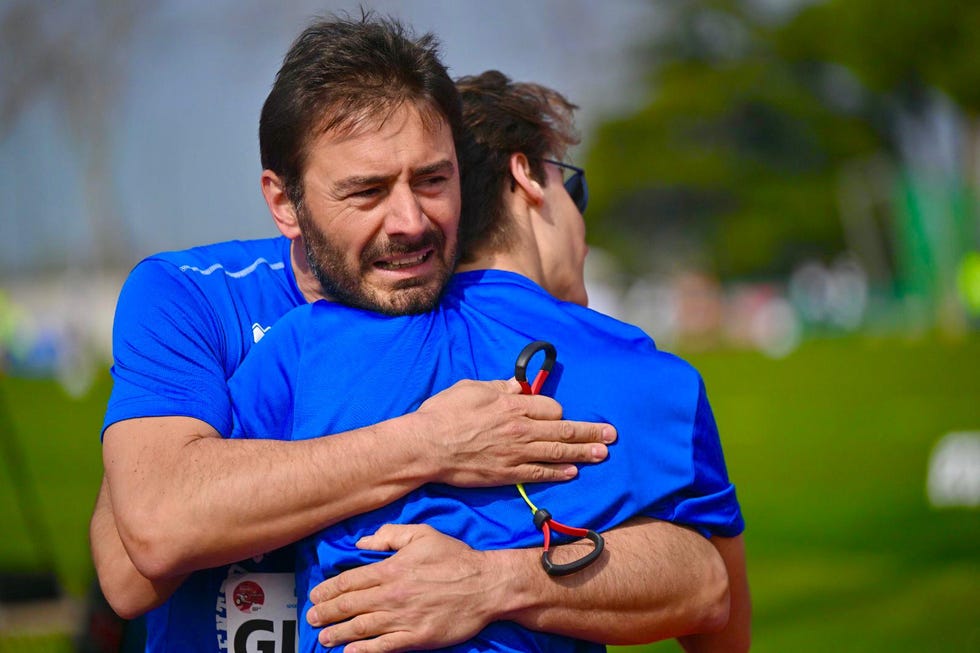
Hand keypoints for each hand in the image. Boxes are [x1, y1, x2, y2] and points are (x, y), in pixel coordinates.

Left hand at [307, 524, 501, 652]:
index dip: (327, 590)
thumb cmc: (455, 558)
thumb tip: (362, 543)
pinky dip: (362, 651)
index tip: (315, 596)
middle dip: (325, 613)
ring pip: (360, 628)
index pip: (349, 581)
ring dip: (337, 633)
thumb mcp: (422, 534)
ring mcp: (402, 618)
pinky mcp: (415, 637)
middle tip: (312, 619)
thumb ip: (390, 535)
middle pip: (348, 606)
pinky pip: (382, 646)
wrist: (486, 586)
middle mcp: (392, 594)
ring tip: (323, 637)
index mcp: (391, 569)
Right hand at [415, 379, 615, 486]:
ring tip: (604, 453)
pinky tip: (574, 473)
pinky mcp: (507, 474)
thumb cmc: (444, 414)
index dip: (559, 410)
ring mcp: (515, 453)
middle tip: (611, 434)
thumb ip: (497, 388)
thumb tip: (516, 386)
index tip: (562, 413)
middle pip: (563, 429)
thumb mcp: (471, 388)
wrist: (426, 446)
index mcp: (511, 404)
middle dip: (590, 431)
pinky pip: (540, 473)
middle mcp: (520, 429)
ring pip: (558, 452)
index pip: (549, 406)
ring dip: (584, 452)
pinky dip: (559, 473)